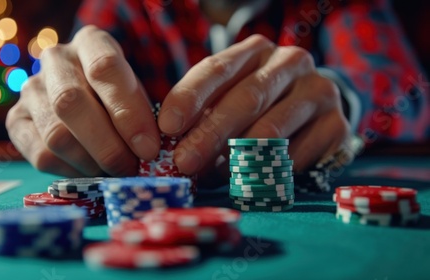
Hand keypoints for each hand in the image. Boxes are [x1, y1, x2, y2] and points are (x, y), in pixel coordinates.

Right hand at [6, 26, 159, 176]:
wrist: (88, 101)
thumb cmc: (119, 98)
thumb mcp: (137, 96)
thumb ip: (142, 115)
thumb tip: (146, 150)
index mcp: (91, 42)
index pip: (104, 68)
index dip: (128, 112)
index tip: (147, 147)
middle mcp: (55, 59)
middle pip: (70, 102)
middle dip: (107, 145)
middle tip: (129, 168)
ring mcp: (30, 89)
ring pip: (56, 134)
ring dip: (90, 162)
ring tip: (113, 171)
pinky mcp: (16, 121)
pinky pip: (42, 155)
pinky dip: (71, 171)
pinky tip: (91, 172)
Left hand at [158, 35, 349, 178]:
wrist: (313, 108)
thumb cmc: (258, 103)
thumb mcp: (229, 95)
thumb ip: (204, 112)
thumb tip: (172, 144)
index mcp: (256, 51)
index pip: (218, 68)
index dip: (190, 97)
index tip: (167, 126)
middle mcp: (290, 63)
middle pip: (246, 98)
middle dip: (210, 133)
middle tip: (184, 162)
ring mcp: (318, 91)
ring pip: (272, 128)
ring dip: (237, 157)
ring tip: (213, 176)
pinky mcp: (337, 124)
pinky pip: (296, 155)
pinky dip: (268, 172)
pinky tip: (249, 181)